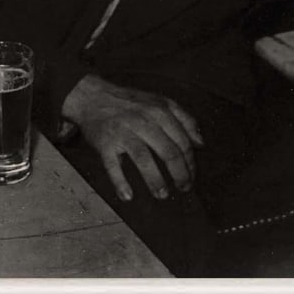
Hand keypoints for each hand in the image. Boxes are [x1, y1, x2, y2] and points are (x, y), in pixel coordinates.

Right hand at [63, 74, 203, 203]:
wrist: (93, 97)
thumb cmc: (130, 103)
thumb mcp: (160, 102)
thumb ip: (184, 118)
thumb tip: (201, 142)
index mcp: (159, 112)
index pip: (182, 141)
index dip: (190, 162)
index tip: (192, 176)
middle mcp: (142, 121)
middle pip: (168, 151)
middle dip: (180, 174)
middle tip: (183, 188)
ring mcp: (123, 132)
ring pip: (144, 159)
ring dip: (155, 181)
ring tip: (162, 194)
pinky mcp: (105, 143)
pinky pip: (113, 165)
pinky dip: (120, 182)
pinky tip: (128, 196)